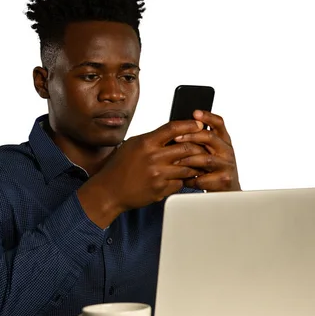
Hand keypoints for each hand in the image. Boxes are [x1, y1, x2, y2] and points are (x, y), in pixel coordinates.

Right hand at [78, 120, 207, 226]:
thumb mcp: (133, 145)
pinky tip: (183, 178)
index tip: (199, 124)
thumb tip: (174, 132)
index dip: (189, 125)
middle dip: (198, 147)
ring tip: (198, 164)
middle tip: (204, 147)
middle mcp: (153, 157)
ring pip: (188, 167)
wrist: (109, 190)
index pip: (173, 128)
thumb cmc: (120, 166)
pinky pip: (180, 183)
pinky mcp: (160, 189)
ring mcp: (158, 174)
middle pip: (187, 148)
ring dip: (194, 166)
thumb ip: (153, 139)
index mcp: (146, 142)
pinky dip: (183, 180)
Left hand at [173, 110, 240, 191]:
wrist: (227, 192)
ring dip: (188, 159)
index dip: (207, 117)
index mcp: (224, 141)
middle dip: (191, 136)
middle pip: (210, 138)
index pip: (219, 123)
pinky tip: (182, 178)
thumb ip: (201, 141)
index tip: (195, 113)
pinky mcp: (223, 181)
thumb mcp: (211, 152)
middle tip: (176, 138)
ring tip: (174, 161)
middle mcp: (227, 151)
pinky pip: (202, 178)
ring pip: (206, 159)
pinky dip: (190, 178)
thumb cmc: (214, 170)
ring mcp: (227, 166)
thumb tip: (178, 129)